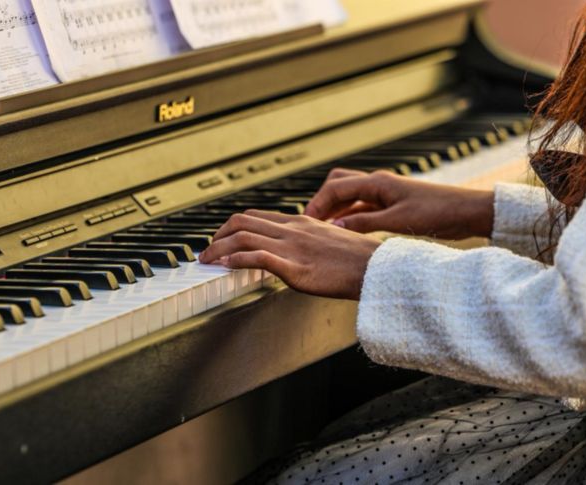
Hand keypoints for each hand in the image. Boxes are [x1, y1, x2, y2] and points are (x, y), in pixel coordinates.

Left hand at [197, 210, 381, 299]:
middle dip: (218, 236)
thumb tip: (297, 252)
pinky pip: (257, 257)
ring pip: (243, 237)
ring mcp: (293, 247)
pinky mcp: (295, 268)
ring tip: (207, 261)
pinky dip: (234, 260)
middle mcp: (293, 230)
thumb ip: (310, 242)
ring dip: (219, 249)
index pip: (257, 216)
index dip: (233, 226)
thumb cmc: (360, 261)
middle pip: (242, 221)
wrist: (378, 269)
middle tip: (207, 251)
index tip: (222, 239)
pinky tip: (224, 266)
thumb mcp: (331, 242)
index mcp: (301, 222)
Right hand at [305, 168, 494, 238]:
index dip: (317, 204)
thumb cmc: (438, 213)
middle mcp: (378, 184)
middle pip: (338, 185)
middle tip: (310, 223)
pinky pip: (362, 207)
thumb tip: (335, 226)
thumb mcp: (398, 220)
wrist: (467, 212)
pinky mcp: (392, 205)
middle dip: (322, 201)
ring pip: (350, 197)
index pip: (335, 188)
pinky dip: (350, 216)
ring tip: (322, 229)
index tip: (304, 222)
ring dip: (335, 209)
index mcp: (377, 183)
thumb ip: (365, 222)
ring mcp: (385, 194)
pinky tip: (345, 231)